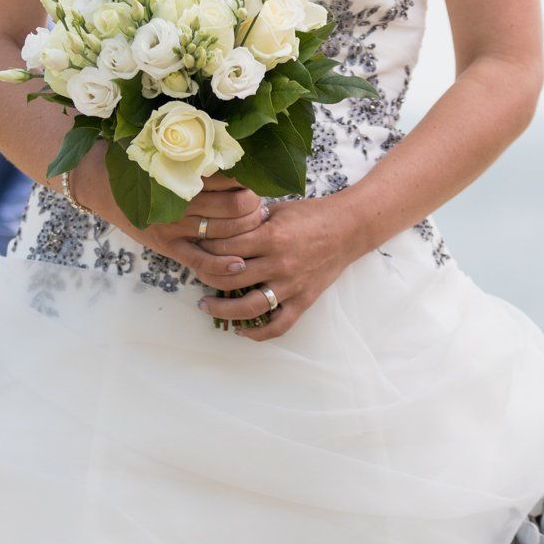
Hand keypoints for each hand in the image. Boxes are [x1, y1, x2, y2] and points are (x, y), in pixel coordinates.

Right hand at [70, 147, 268, 287]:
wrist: (100, 183)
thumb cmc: (136, 161)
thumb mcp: (162, 147)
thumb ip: (193, 149)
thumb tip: (233, 144)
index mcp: (183, 172)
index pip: (231, 178)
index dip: (251, 181)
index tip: (259, 181)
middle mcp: (180, 200)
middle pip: (234, 206)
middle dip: (254, 207)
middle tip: (260, 205)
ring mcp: (173, 225)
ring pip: (223, 232)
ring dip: (246, 231)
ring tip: (257, 225)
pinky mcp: (166, 245)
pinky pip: (199, 260)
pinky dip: (221, 266)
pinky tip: (239, 265)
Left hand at [198, 194, 368, 340]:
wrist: (349, 228)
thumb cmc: (310, 214)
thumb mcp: (276, 210)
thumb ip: (248, 221)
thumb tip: (216, 226)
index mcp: (271, 237)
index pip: (224, 249)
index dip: (204, 250)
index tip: (195, 248)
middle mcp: (280, 264)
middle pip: (229, 279)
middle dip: (205, 278)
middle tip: (195, 274)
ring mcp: (292, 285)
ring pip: (249, 307)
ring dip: (222, 310)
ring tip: (204, 305)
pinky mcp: (304, 300)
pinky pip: (279, 325)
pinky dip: (258, 333)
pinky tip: (241, 330)